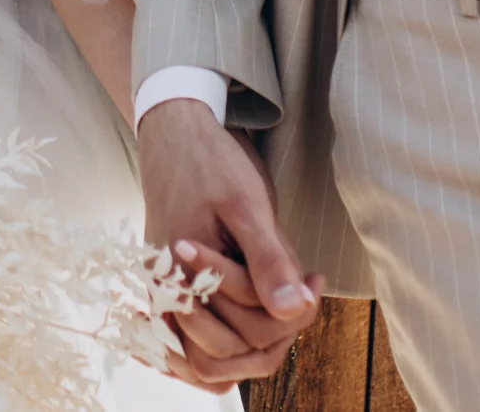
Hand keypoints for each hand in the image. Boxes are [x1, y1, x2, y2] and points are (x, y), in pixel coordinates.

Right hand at [138, 98, 323, 385]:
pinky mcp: (166, 287)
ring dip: (254, 328)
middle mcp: (169, 292)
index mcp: (187, 273)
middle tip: (303, 280)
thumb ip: (268, 260)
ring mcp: (164, 292)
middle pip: (237, 344)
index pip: (255, 327)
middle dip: (277, 320)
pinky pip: (194, 333)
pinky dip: (224, 329)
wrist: (172, 132)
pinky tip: (252, 301)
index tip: (315, 275)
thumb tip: (294, 312)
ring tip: (280, 288)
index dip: (296, 309)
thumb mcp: (248, 204)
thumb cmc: (211, 162)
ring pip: (215, 347)